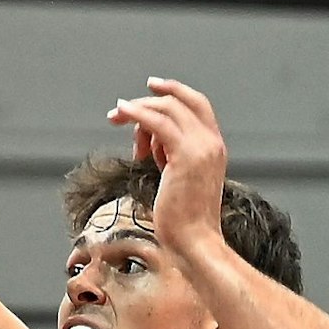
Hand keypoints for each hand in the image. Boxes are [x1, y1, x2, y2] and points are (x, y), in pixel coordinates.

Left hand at [107, 78, 227, 253]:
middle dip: (150, 98)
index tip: (150, 88)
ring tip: (114, 116)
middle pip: (182, 102)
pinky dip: (138, 113)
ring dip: (137, 108)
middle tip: (120, 107)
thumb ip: (165, 156)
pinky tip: (122, 113)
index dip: (175, 92)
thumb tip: (146, 141)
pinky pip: (158, 122)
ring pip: (168, 109)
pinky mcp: (186, 155)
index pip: (198, 106)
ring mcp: (202, 147)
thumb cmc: (182, 219)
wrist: (195, 240)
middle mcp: (212, 143)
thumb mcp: (174, 179)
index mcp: (213, 148)